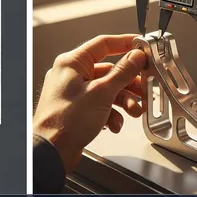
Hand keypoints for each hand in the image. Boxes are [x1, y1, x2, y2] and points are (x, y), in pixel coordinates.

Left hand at [33, 34, 146, 173]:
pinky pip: (101, 105)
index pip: (103, 44)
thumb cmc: (64, 122)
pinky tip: (115, 124)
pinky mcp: (78, 109)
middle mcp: (71, 75)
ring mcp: (74, 93)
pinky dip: (111, 114)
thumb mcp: (102, 93)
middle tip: (144, 88)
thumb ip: (122, 73)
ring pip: (108, 90)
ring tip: (134, 111)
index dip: (126, 43)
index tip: (142, 46)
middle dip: (129, 83)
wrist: (52, 152)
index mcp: (72, 63)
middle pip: (109, 70)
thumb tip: (136, 57)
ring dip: (124, 101)